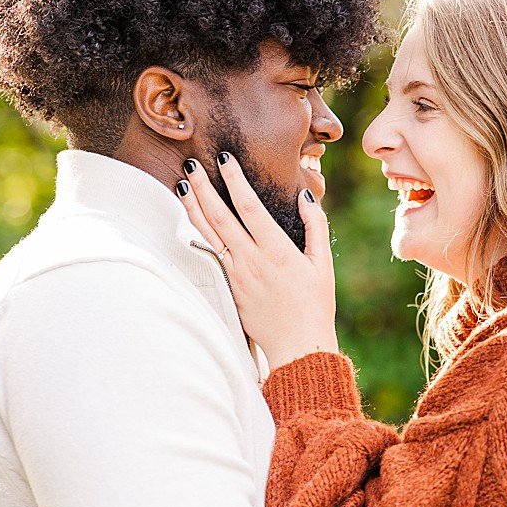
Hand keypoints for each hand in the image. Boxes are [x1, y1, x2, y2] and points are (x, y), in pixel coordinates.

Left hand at [178, 154, 339, 368]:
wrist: (297, 346)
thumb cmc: (315, 306)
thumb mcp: (323, 265)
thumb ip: (316, 227)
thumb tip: (305, 197)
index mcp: (277, 252)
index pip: (249, 208)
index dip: (235, 181)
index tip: (225, 159)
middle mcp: (252, 261)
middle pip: (220, 217)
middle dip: (204, 188)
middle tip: (191, 164)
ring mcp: (236, 275)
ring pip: (208, 235)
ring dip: (193, 208)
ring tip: (182, 185)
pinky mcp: (228, 288)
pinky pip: (208, 254)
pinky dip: (196, 233)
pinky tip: (188, 219)